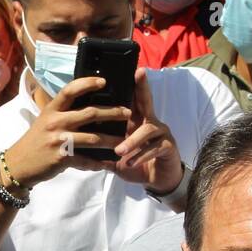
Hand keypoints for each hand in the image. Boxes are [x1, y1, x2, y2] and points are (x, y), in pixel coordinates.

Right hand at [3, 75, 131, 188]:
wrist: (18, 165)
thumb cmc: (35, 141)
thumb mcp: (44, 121)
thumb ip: (62, 112)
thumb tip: (86, 104)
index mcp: (51, 110)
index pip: (70, 90)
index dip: (87, 83)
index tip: (104, 81)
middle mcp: (55, 122)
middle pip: (89, 113)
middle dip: (112, 112)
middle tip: (127, 113)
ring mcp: (58, 140)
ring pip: (92, 139)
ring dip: (110, 140)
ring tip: (122, 141)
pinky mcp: (61, 158)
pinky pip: (85, 160)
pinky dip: (97, 163)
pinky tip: (106, 164)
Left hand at [111, 67, 182, 191]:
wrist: (158, 181)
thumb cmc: (137, 164)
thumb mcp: (118, 156)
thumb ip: (104, 149)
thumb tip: (83, 146)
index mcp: (137, 121)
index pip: (134, 100)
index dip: (134, 85)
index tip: (132, 69)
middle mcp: (151, 122)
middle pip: (147, 101)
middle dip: (143, 87)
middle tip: (139, 74)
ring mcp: (162, 133)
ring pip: (147, 130)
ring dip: (132, 141)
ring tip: (119, 151)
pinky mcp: (169, 147)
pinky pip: (155, 148)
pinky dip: (141, 156)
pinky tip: (130, 163)